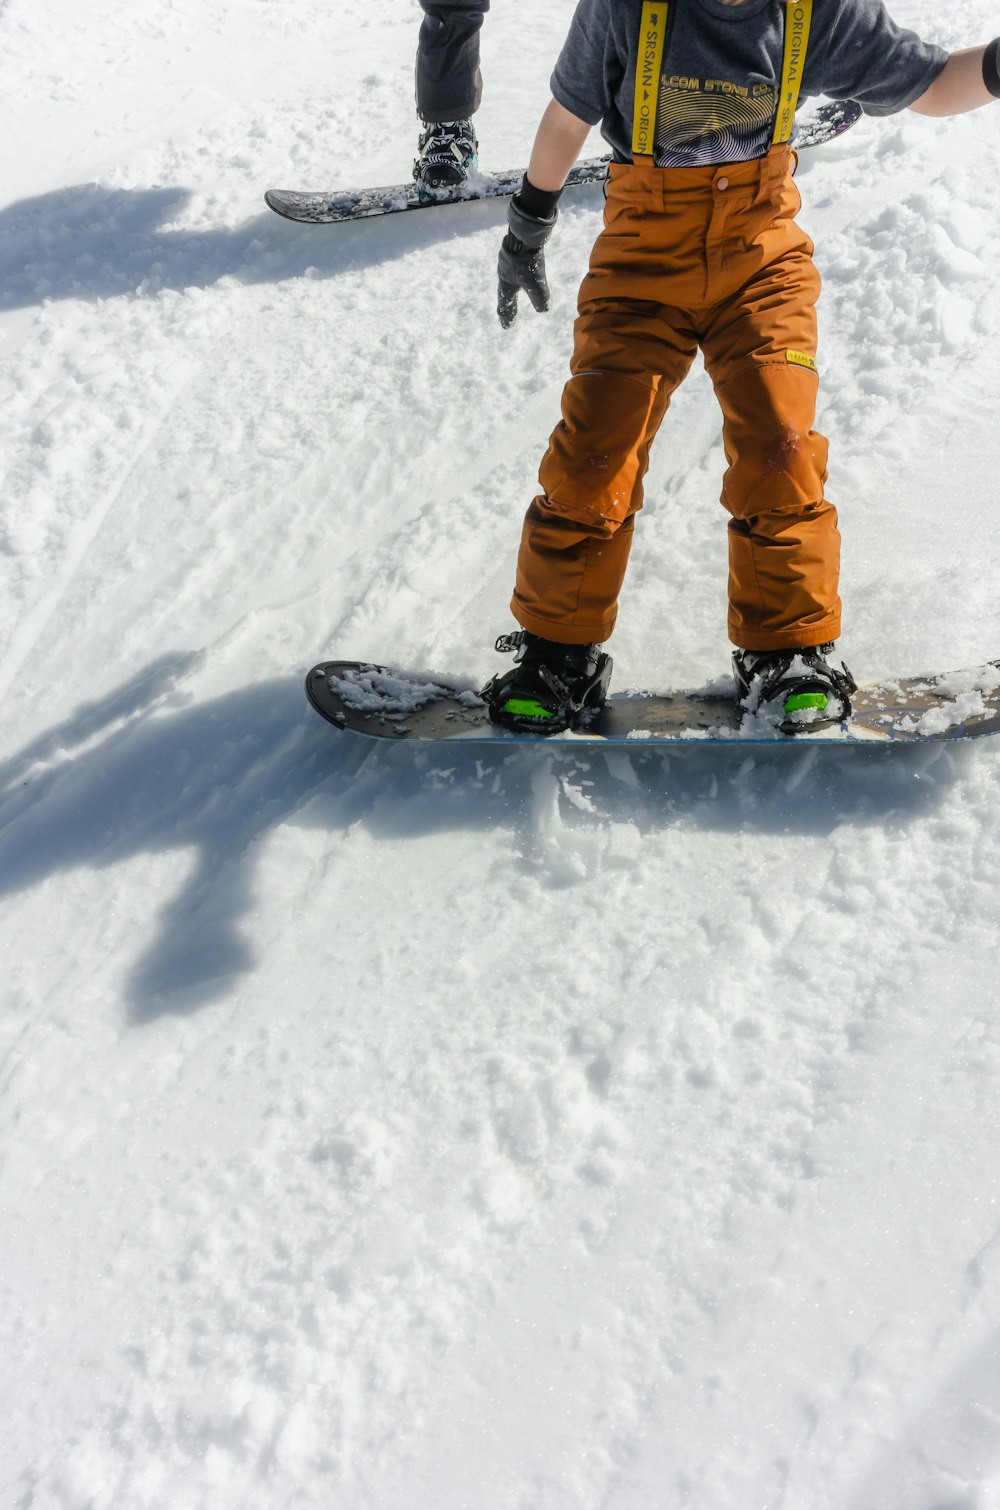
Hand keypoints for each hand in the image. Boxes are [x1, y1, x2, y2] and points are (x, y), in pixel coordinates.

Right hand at [497, 193, 557, 328]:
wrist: (524, 232)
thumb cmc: (527, 260)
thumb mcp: (535, 282)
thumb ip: (539, 297)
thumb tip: (544, 310)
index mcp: (506, 282)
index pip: (505, 303)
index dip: (507, 315)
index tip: (506, 327)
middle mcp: (504, 272)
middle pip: (504, 292)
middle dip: (505, 304)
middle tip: (504, 314)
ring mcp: (507, 260)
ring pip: (507, 279)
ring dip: (510, 288)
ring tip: (513, 292)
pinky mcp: (514, 251)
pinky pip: (512, 267)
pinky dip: (515, 275)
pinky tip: (520, 271)